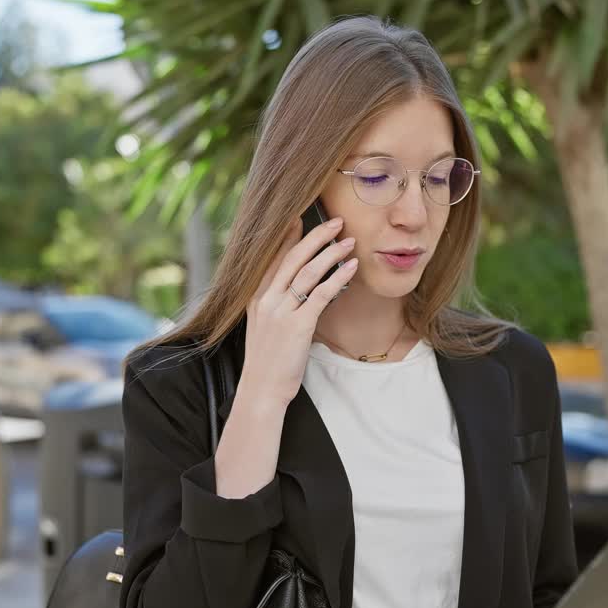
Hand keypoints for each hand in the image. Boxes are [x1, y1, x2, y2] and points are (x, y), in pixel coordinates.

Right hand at [240, 214, 358, 405]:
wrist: (261, 390)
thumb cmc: (267, 362)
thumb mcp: (263, 327)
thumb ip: (274, 306)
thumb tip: (294, 290)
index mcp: (256, 298)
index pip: (273, 258)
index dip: (288, 236)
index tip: (300, 218)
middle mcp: (267, 300)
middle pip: (294, 257)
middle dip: (317, 236)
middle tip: (337, 221)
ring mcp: (281, 311)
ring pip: (309, 271)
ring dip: (332, 253)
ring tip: (350, 241)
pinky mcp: (298, 325)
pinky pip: (322, 293)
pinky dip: (338, 277)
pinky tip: (351, 267)